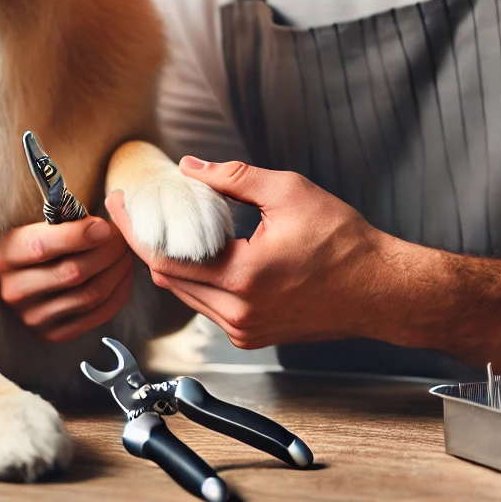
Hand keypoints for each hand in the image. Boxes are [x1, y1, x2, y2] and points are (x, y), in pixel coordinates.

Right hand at [0, 216, 133, 342]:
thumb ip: (65, 220)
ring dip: (117, 270)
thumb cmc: (41, 241)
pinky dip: (118, 292)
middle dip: (107, 251)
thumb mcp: (40, 224)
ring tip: (125, 252)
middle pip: (72, 272)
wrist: (29, 277)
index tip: (104, 226)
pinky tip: (123, 274)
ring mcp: (32, 318)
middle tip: (122, 236)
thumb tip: (102, 228)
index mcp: (3, 255)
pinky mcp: (53, 334)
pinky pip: (97, 314)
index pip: (40, 246)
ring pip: (89, 294)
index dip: (78, 235)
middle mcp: (13, 291)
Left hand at [106, 157, 392, 349]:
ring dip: (172, 260)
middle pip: (168, 277)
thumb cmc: (344, 242)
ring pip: (185, 293)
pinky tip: (201, 250)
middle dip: (147, 241)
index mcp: (242, 277)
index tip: (118, 202)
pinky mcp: (253, 334)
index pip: (164, 257)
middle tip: (135, 207)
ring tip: (165, 224)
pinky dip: (196, 277)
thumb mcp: (287, 192)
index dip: (134, 228)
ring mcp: (244, 329)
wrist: (382, 289)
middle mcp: (238, 312)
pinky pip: (207, 305)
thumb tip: (190, 166)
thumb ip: (232, 178)